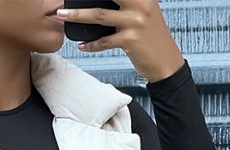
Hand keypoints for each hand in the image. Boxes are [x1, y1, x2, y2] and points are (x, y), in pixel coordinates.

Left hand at [55, 2, 184, 82]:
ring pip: (99, 15)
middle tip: (63, 1)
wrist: (167, 63)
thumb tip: (99, 1)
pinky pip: (104, 41)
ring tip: (62, 16)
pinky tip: (81, 45)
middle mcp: (141, 4)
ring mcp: (136, 21)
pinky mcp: (131, 40)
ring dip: (77, 15)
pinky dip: (91, 44)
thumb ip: (127, 3)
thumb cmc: (153, 38)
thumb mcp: (145, 12)